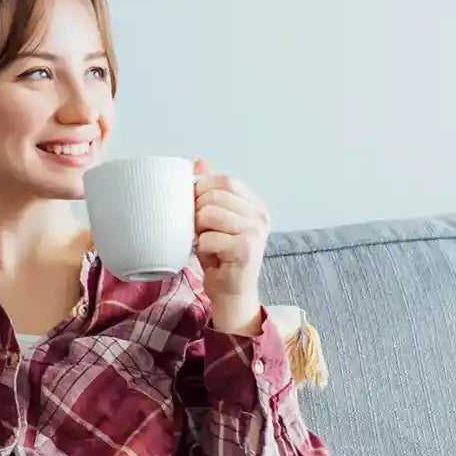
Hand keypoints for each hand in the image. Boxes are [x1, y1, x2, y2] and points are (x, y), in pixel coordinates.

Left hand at [192, 160, 269, 325]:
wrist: (232, 293)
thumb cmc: (221, 255)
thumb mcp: (214, 219)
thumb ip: (209, 191)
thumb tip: (199, 162)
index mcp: (255, 205)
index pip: (226, 180)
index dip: (203, 188)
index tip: (194, 204)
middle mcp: (260, 216)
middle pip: (214, 196)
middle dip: (197, 211)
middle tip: (198, 229)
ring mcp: (255, 232)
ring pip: (209, 214)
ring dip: (198, 230)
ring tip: (204, 241)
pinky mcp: (245, 250)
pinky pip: (208, 238)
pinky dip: (201, 247)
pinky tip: (210, 256)